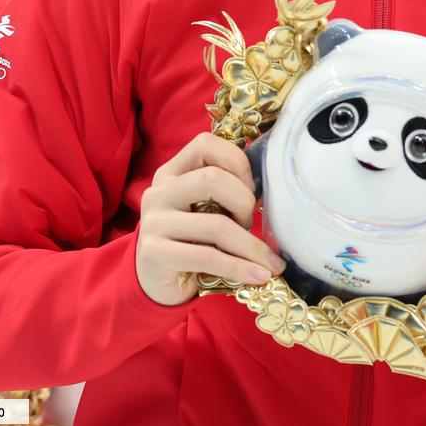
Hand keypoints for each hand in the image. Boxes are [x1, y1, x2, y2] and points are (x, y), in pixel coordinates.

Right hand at [136, 132, 285, 305]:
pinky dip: (240, 268)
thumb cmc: (191, 239)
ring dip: (250, 246)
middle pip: (212, 180)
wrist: (156, 282)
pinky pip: (208, 257)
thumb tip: (273, 194)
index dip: (237, 161)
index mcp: (171, 172)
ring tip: (268, 262)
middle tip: (252, 223)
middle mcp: (158, 192)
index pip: (205, 144)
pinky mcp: (154, 254)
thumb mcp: (202, 208)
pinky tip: (259, 277)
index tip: (252, 188)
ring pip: (215, 224)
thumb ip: (223, 192)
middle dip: (244, 202)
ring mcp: (153, 222)